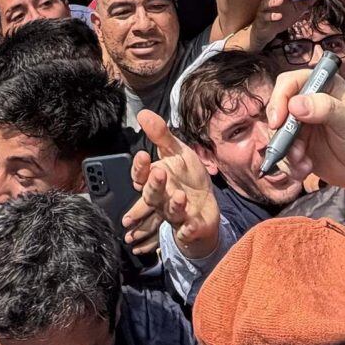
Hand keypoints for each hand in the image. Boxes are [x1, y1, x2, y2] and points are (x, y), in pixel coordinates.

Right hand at [125, 111, 220, 258]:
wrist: (205, 206)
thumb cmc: (187, 178)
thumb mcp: (177, 152)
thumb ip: (160, 135)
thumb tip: (142, 113)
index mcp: (156, 181)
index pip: (141, 176)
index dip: (140, 168)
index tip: (143, 155)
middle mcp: (162, 200)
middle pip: (152, 196)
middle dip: (154, 186)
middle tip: (159, 173)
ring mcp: (176, 215)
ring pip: (169, 213)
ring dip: (173, 206)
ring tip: (180, 197)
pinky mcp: (190, 228)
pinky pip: (188, 232)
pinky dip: (189, 230)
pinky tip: (191, 225)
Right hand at [265, 63, 344, 189]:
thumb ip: (325, 109)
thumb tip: (295, 104)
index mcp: (322, 87)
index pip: (290, 83)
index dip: (279, 99)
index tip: (279, 121)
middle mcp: (309, 105)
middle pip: (279, 111)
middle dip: (281, 133)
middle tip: (289, 149)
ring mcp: (304, 128)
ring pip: (279, 136)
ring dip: (286, 153)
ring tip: (303, 164)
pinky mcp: (303, 149)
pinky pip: (285, 156)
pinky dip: (291, 165)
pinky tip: (306, 170)